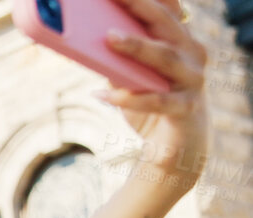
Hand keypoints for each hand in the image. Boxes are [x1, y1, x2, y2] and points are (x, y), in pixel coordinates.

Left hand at [102, 0, 208, 185]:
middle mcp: (192, 54)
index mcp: (179, 40)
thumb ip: (115, 58)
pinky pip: (158, 101)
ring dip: (137, 46)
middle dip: (140, 7)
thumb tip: (81, 39)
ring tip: (109, 38)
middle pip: (166, 25)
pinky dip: (129, 98)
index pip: (167, 9)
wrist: (174, 148)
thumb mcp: (129, 76)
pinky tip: (102, 95)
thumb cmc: (149, 103)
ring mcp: (193, 80)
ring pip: (167, 58)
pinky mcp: (187, 108)